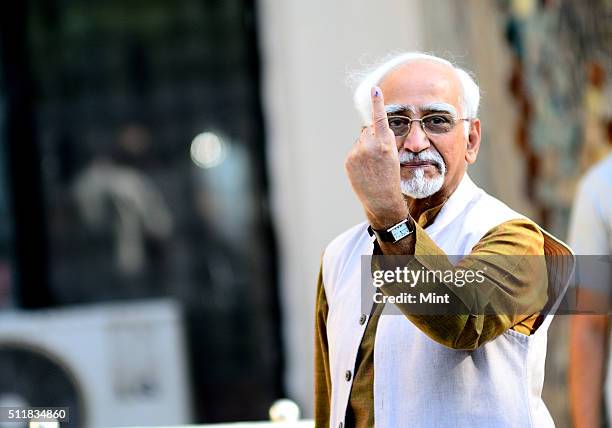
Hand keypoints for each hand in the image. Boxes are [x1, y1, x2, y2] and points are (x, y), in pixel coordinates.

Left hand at [345, 86, 407, 228]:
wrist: (381, 199)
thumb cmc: (391, 177)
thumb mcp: (394, 155)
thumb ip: (383, 139)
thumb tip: (367, 128)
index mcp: (385, 143)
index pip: (380, 118)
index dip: (378, 103)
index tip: (375, 90)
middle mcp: (370, 146)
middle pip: (369, 130)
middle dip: (373, 137)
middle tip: (380, 156)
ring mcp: (357, 153)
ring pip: (361, 140)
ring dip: (366, 147)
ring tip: (372, 165)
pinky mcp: (349, 160)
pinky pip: (354, 150)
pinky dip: (359, 156)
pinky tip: (364, 168)